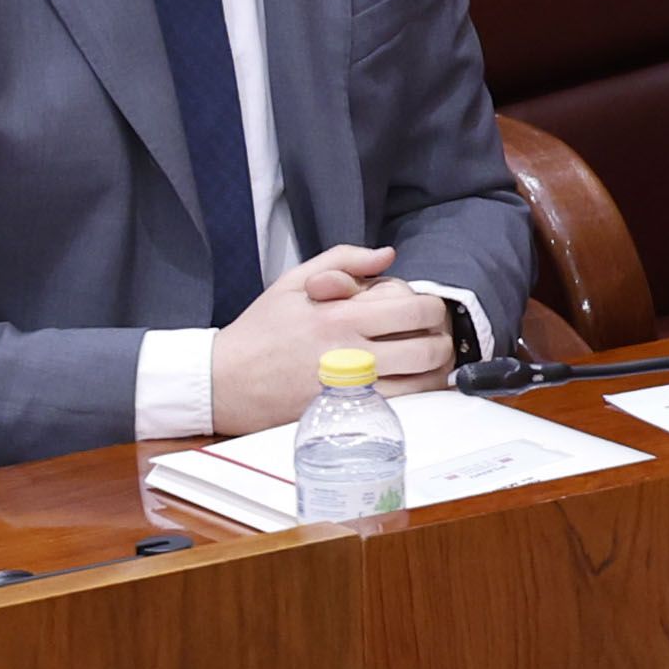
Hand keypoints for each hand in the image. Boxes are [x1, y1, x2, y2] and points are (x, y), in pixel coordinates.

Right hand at [210, 244, 454, 435]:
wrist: (226, 379)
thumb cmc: (262, 328)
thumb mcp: (294, 280)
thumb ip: (343, 259)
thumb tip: (387, 255)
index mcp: (341, 314)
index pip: (413, 307)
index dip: (431, 305)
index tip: (424, 308)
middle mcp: (351, 352)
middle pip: (427, 347)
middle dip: (442, 339)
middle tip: (434, 335)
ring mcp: (352, 388)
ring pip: (422, 383)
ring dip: (435, 370)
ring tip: (428, 361)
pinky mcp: (346, 414)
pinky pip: (400, 407)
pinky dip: (415, 395)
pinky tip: (410, 384)